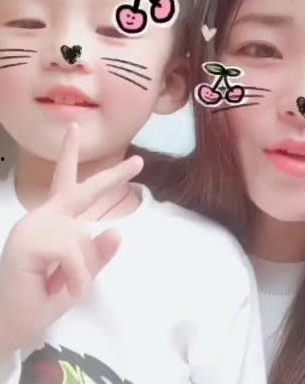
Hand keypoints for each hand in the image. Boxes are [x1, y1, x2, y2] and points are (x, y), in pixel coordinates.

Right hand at [0, 123, 142, 353]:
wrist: (10, 326)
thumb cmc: (41, 300)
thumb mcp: (81, 276)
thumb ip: (98, 255)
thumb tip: (117, 230)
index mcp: (55, 221)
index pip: (68, 184)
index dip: (73, 157)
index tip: (77, 130)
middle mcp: (44, 217)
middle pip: (82, 190)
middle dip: (113, 176)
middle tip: (139, 162)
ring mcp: (35, 227)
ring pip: (83, 237)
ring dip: (83, 269)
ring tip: (65, 286)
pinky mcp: (28, 242)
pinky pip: (74, 254)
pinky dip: (77, 276)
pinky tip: (66, 288)